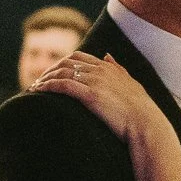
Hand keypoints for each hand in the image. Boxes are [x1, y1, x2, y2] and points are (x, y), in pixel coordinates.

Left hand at [31, 53, 164, 143]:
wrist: (146, 125)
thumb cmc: (141, 111)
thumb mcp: (131, 84)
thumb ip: (118, 69)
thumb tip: (107, 55)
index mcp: (109, 68)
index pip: (78, 57)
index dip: (62, 63)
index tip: (52, 73)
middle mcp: (100, 70)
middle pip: (66, 62)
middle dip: (50, 69)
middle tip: (39, 81)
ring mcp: (95, 82)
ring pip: (62, 72)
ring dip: (45, 78)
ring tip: (34, 87)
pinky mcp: (90, 95)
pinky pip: (62, 85)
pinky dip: (48, 85)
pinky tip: (39, 91)